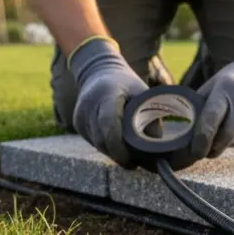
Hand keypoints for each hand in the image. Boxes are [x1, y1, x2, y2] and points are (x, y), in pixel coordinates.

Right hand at [69, 36, 146, 166]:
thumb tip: (157, 148)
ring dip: (113, 152)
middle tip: (135, 164)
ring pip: (97, 144)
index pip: (109, 125)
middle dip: (119, 155)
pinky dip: (105, 146)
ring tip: (128, 155)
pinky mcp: (77, 122)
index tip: (133, 161)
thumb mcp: (142, 95)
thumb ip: (150, 119)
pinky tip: (116, 144)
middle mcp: (89, 105)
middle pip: (103, 140)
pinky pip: (93, 141)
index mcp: (107, 95)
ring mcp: (80, 115)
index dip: (120, 147)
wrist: (98, 71)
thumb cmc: (126, 84)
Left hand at [192, 33, 233, 158]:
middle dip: (214, 147)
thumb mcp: (214, 86)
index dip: (202, 138)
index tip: (196, 151)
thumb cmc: (231, 83)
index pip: (212, 117)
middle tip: (207, 150)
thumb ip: (200, 107)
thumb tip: (183, 133)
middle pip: (227, 136)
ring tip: (230, 126)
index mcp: (226, 90)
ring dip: (229, 142)